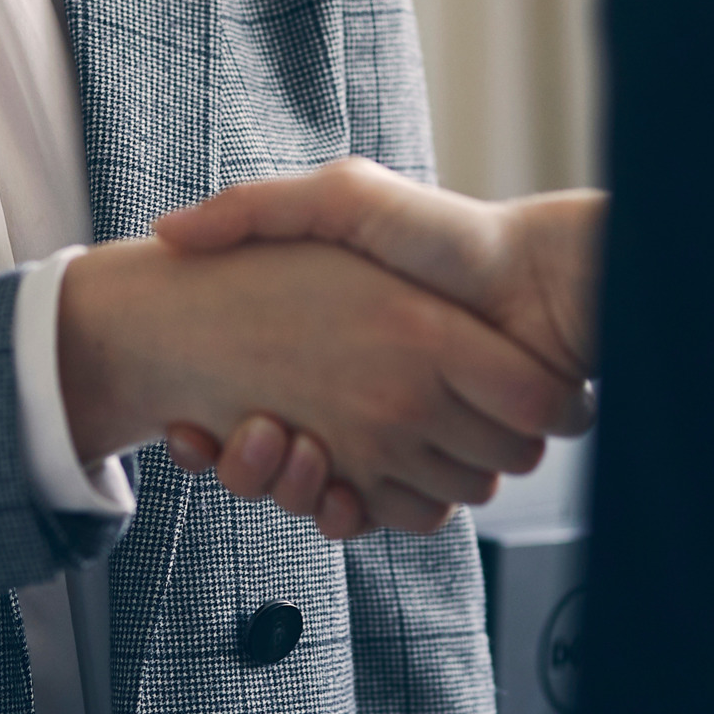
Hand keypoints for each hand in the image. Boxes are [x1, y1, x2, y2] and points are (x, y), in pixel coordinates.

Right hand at [152, 163, 601, 534]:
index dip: (203, 430)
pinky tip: (330, 492)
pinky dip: (348, 514)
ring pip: (313, 496)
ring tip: (271, 446)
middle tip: (227, 435)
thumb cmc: (449, 236)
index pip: (238, 410)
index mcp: (329, 348)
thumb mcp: (343, 198)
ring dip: (285, 489)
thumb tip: (169, 234)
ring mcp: (395, 441)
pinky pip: (378, 516)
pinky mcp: (435, 475)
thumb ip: (256, 209)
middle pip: (267, 464)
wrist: (544, 286)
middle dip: (240, 465)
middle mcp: (358, 398)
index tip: (184, 424)